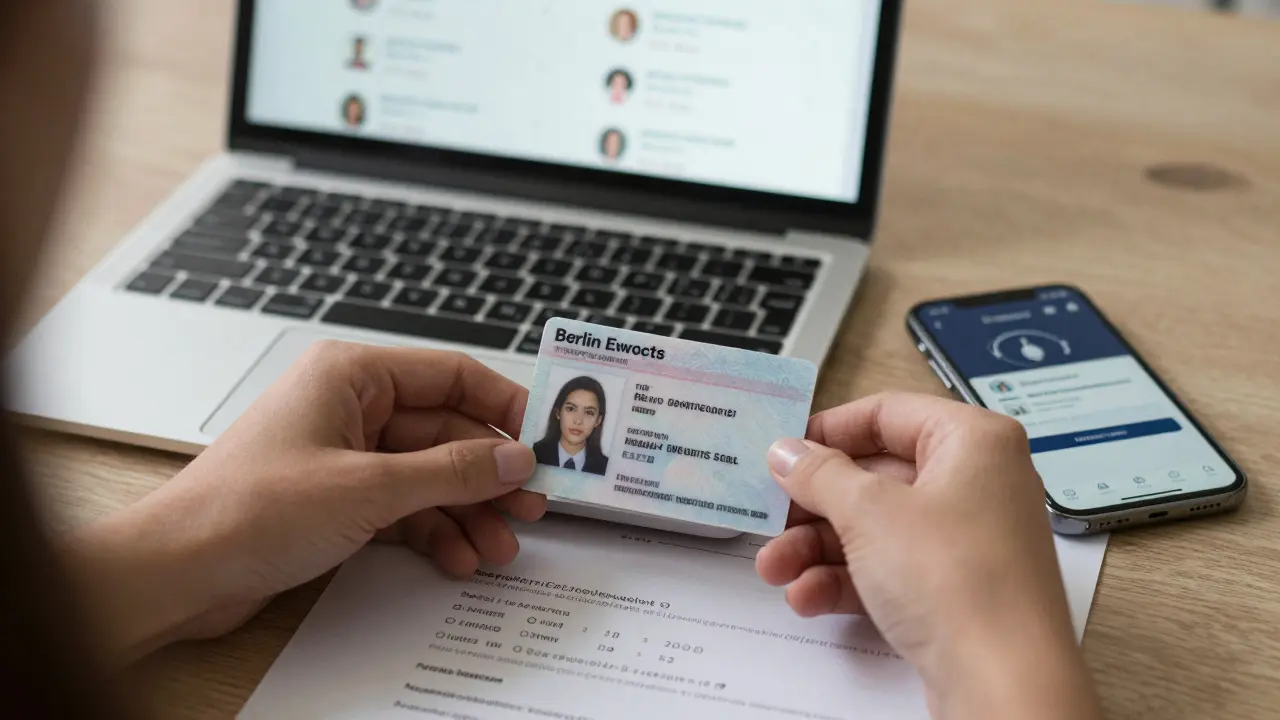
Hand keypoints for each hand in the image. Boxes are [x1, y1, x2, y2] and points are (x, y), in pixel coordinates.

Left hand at [67, 342, 543, 662]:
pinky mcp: (337, 498)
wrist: (178, 571)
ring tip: (501, 545)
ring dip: (467, 510)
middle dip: (490, 473)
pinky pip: (404, 506)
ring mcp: (344, 454)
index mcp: (352, 375)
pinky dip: (433, 531)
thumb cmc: (249, 510)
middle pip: (446, 430)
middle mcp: (350, 406)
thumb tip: (515, 457)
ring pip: (429, 474)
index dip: (504, 406)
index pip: (451, 374)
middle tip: (533, 504)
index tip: (546, 439)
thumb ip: (452, 471)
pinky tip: (458, 557)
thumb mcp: (369, 488)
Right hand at [756, 393, 1098, 719]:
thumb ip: (819, 474)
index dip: (828, 430)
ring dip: (818, 548)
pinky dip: (846, 580)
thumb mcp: (869, 513)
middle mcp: (977, 483)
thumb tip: (789, 452)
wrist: (1004, 684)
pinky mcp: (956, 590)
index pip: (886, 413)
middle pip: (874, 476)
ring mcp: (968, 539)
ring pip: (876, 528)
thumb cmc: (959, 582)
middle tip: (769, 517)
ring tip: (775, 569)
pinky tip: (808, 597)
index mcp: (972, 441)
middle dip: (813, 505)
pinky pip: (889, 570)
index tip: (782, 450)